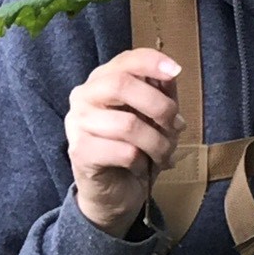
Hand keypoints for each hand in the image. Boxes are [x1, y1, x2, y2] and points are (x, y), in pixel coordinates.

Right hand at [65, 48, 185, 234]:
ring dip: (157, 143)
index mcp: (102, 82)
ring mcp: (77, 124)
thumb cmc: (135, 151)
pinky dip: (142, 163)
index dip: (151, 62)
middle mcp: (84, 97)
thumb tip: (170, 76)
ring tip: (163, 154)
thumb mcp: (155, 120)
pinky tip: (140, 168)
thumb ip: (161, 95)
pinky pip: (124, 152)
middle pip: (122, 85)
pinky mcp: (80, 152)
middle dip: (159, 106)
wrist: (114, 194)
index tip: (176, 72)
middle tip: (174, 126)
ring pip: (128, 124)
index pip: (125, 60)